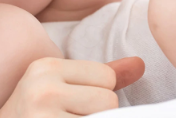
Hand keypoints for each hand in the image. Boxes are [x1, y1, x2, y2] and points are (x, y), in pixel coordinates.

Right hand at [0, 57, 144, 117]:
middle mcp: (41, 89)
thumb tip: (140, 64)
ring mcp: (42, 117)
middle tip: (69, 116)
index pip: (107, 77)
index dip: (98, 94)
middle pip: (108, 100)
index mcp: (46, 67)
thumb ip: (100, 75)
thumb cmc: (35, 114)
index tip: (71, 104)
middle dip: (98, 113)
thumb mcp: (61, 86)